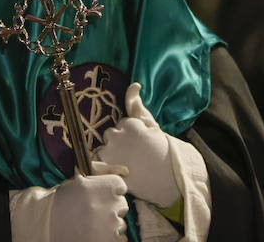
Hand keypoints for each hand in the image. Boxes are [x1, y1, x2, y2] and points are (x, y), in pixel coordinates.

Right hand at [50, 161, 128, 241]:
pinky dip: (111, 237)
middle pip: (121, 205)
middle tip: (93, 211)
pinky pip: (120, 238)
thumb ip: (104, 170)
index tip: (101, 195)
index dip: (111, 190)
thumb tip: (126, 171)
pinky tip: (95, 233)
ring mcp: (107, 226)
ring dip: (110, 224)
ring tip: (91, 223)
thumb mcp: (80, 178)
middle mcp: (104, 205)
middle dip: (110, 207)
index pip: (120, 186)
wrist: (45, 223)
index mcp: (98, 186)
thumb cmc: (62, 199)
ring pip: (120, 223)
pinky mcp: (106, 241)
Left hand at [96, 83, 179, 206]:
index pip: (121, 125)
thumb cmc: (161, 150)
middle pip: (109, 136)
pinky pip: (94, 164)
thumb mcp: (151, 125)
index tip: (141, 145)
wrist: (170, 179)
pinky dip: (101, 169)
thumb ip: (136, 106)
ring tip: (128, 166)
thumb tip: (133, 84)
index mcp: (129, 124)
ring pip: (102, 150)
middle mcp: (117, 135)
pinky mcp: (106, 169)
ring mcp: (110, 152)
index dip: (131, 135)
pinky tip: (117, 172)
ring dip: (110, 157)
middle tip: (134, 156)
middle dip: (118, 144)